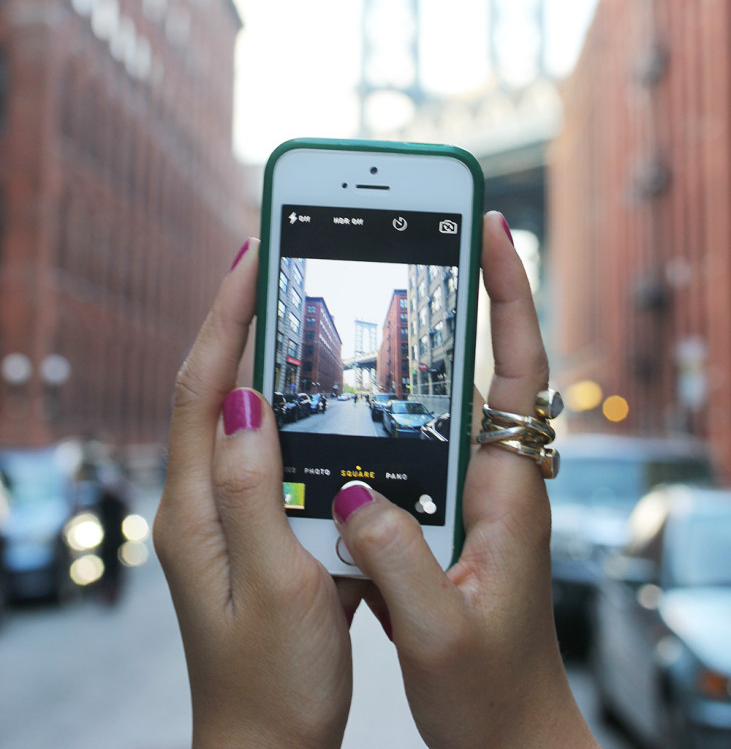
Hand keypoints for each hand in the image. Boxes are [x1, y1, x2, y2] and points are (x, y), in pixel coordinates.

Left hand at [154, 240, 357, 748]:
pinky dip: (283, 404)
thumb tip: (243, 399)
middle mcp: (197, 502)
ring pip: (236, 412)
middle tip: (273, 260)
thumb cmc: (275, 682)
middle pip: (210, 387)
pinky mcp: (246, 527)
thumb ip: (254, 489)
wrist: (268, 747)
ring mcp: (219, 513)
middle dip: (237, 317)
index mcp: (196, 509)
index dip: (226, 316)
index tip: (254, 255)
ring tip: (291, 303)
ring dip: (259, 354)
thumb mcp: (276, 584)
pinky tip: (313, 392)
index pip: (203, 387)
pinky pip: (260, 447)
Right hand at [333, 212, 598, 748]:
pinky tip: (356, 388)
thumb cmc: (492, 693)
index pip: (518, 368)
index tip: (489, 227)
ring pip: (448, 396)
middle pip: (484, 361)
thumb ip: (399, 559)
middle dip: (465, 288)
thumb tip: (356, 490)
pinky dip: (395, 399)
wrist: (507, 736)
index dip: (507, 294)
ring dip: (423, 339)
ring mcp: (472, 492)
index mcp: (508, 491)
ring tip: (383, 284)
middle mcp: (495, 478)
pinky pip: (421, 437)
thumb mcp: (442, 630)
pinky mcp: (446, 512)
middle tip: (426, 226)